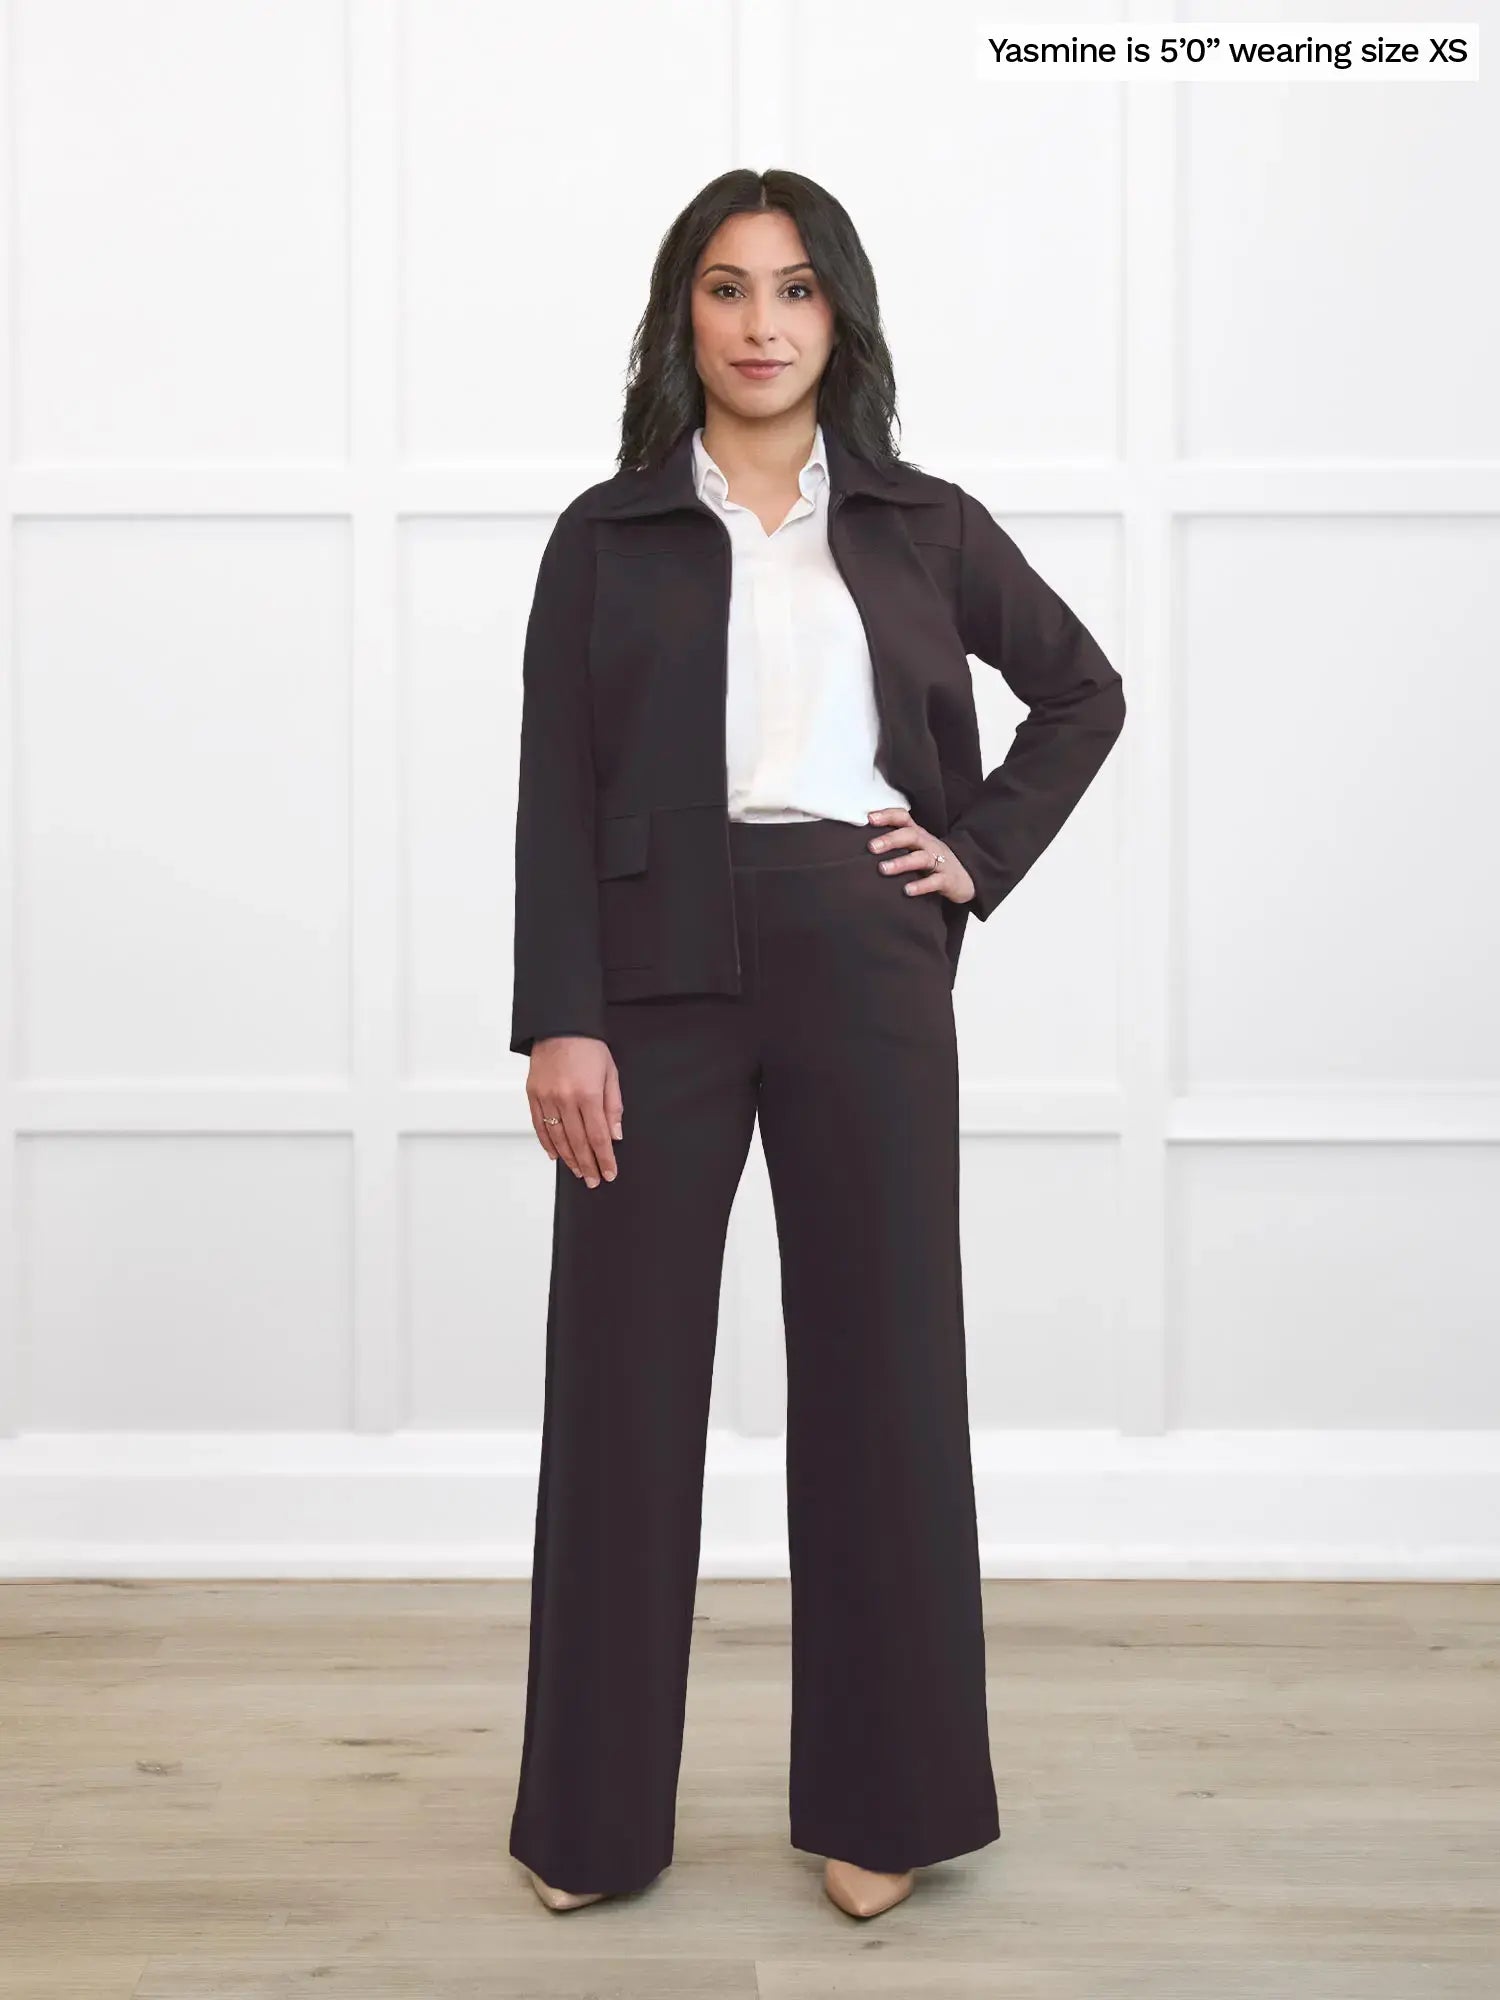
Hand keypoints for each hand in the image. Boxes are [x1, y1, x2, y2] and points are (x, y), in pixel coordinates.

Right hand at [527, 1036, 621, 1186]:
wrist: (560, 1025)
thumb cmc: (589, 1046)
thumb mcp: (610, 1073)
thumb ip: (613, 1106)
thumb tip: (615, 1135)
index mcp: (588, 1094)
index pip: (598, 1136)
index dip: (604, 1158)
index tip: (609, 1173)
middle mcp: (565, 1099)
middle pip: (578, 1142)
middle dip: (588, 1165)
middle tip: (594, 1180)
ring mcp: (546, 1098)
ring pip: (557, 1138)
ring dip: (569, 1159)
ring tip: (579, 1172)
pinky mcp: (533, 1095)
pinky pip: (540, 1126)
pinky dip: (548, 1144)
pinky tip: (556, 1156)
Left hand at [865, 807, 974, 905]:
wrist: (964, 879)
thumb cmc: (931, 863)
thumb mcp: (915, 849)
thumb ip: (894, 844)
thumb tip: (861, 844)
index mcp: (919, 835)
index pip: (904, 818)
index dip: (887, 815)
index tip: (869, 818)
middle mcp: (929, 845)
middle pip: (911, 835)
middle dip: (890, 839)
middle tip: (871, 847)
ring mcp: (940, 861)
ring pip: (921, 858)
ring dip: (901, 862)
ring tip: (883, 869)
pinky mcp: (947, 880)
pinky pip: (935, 881)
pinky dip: (921, 886)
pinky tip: (907, 891)